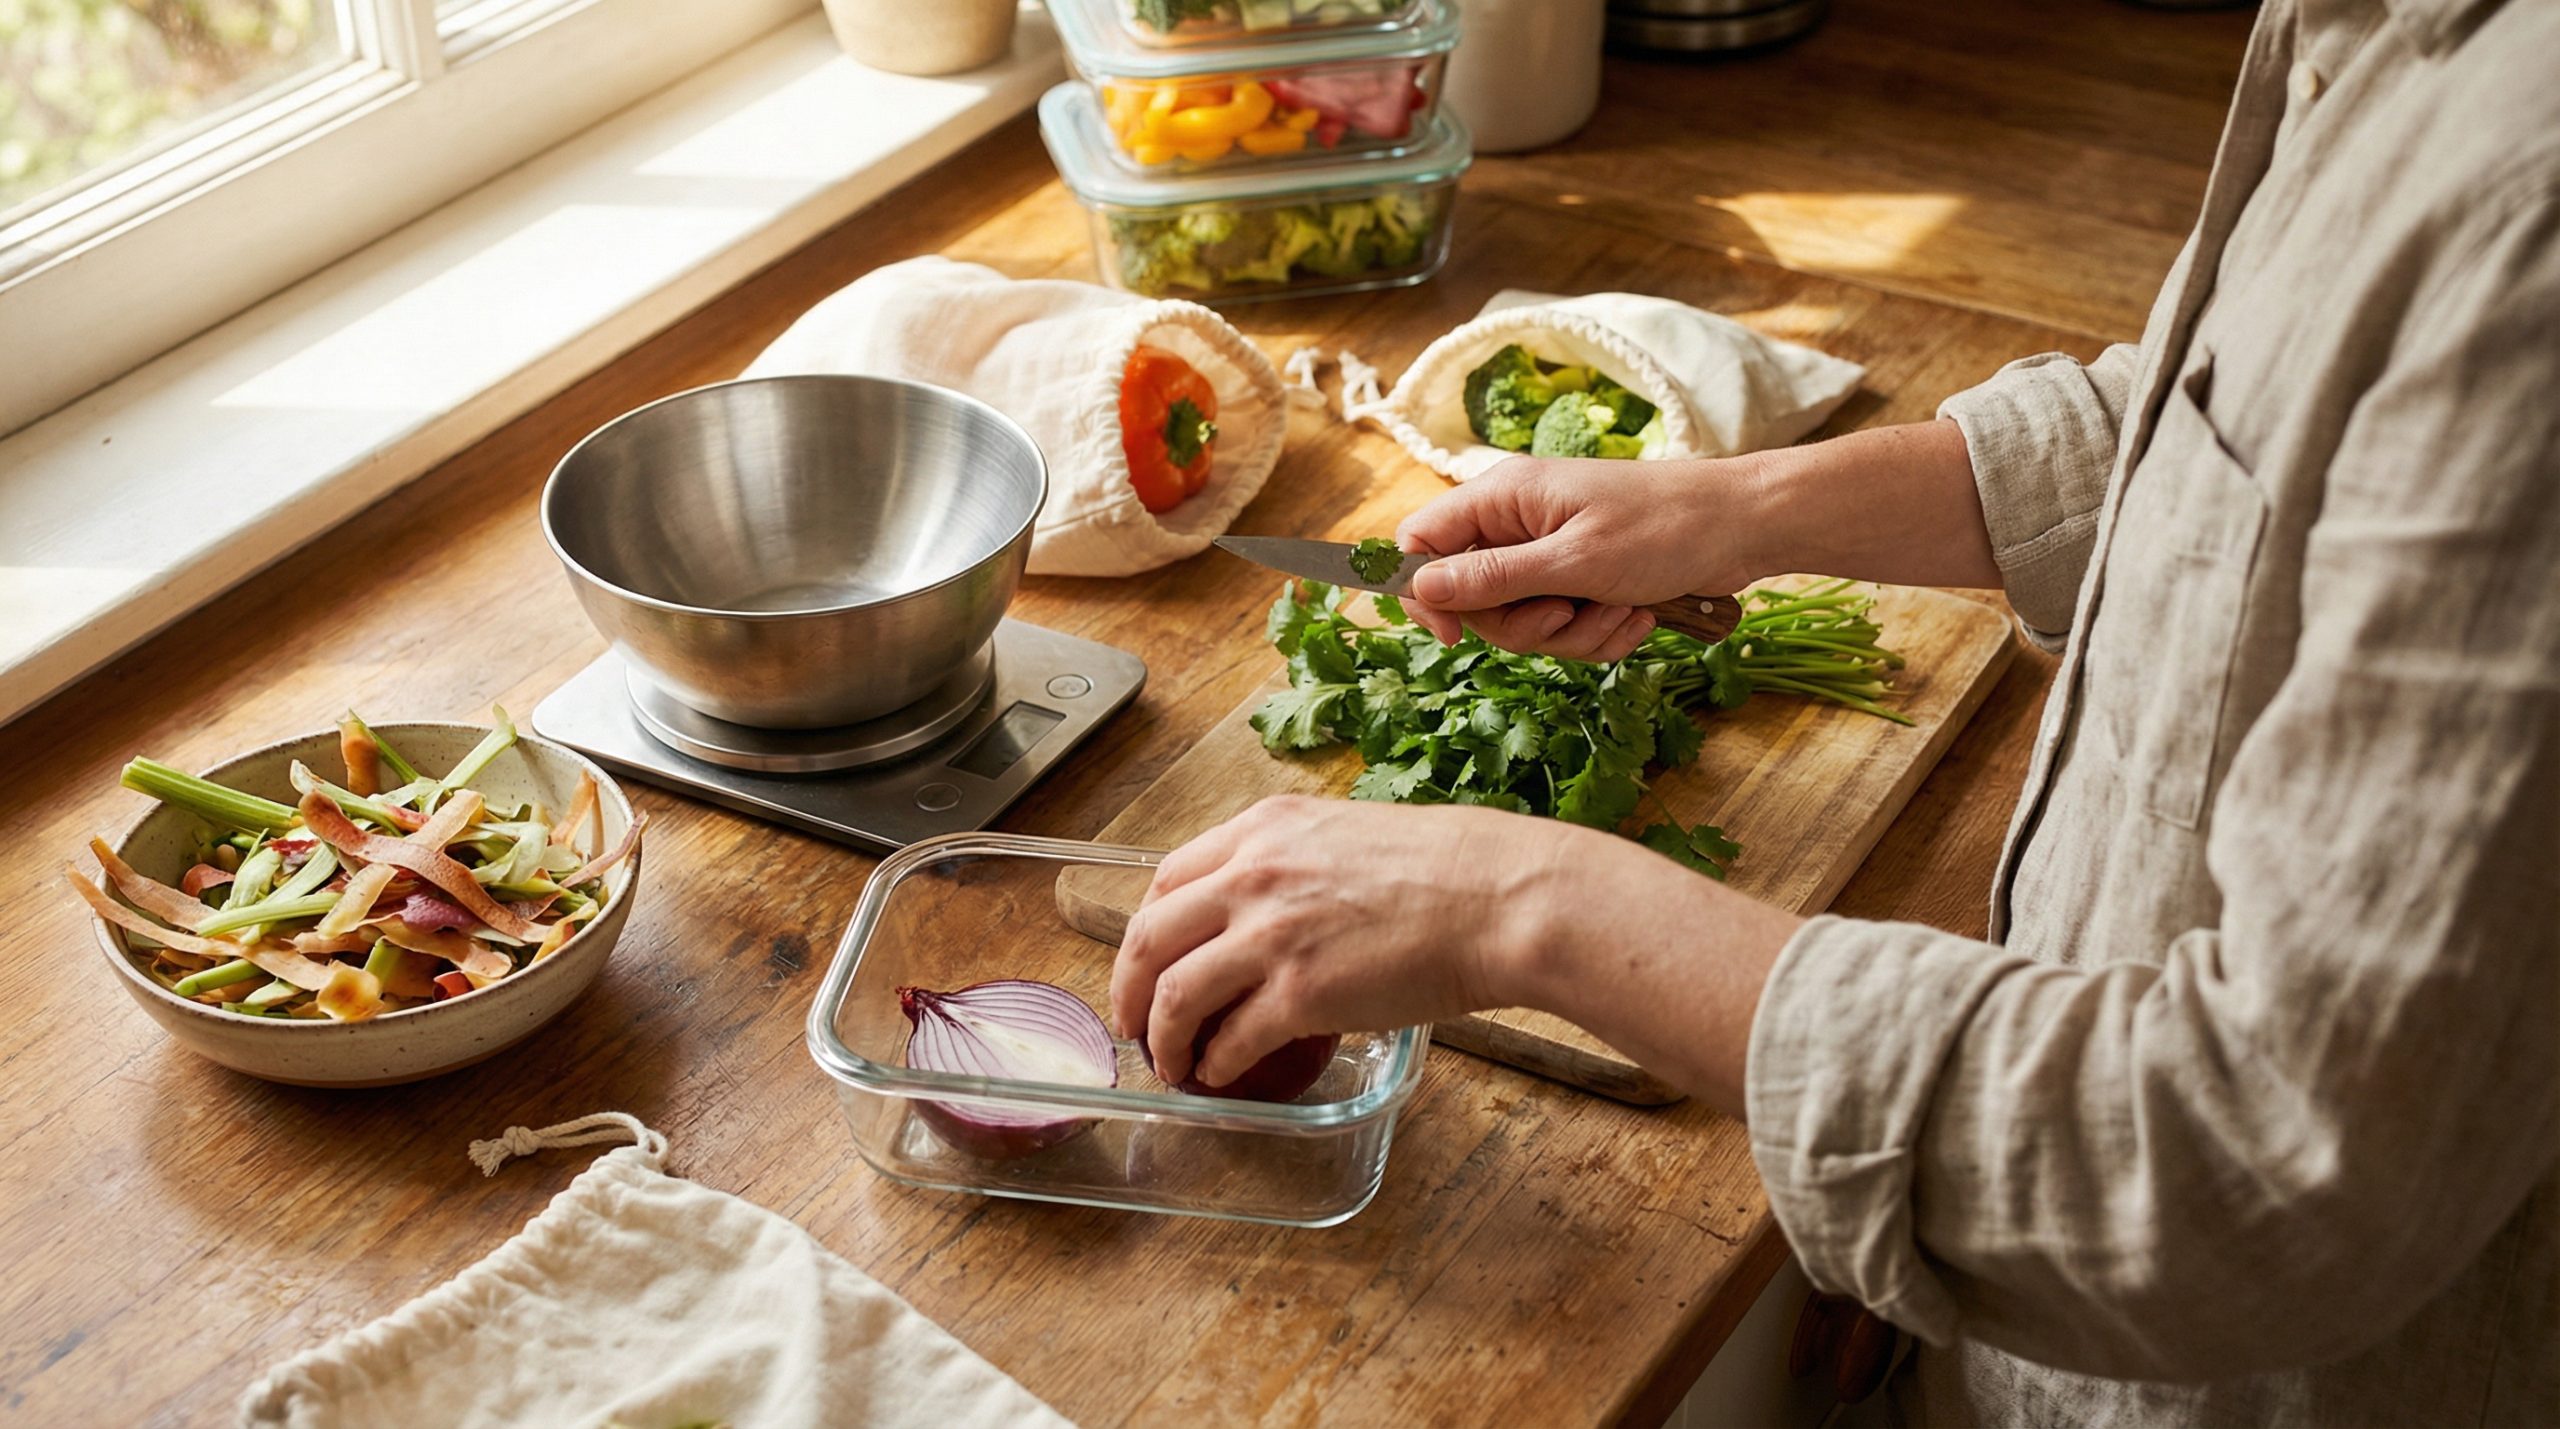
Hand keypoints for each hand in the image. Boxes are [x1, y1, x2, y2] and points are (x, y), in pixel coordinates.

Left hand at [1110, 796, 1577, 1087]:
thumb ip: (1296, 864)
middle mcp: (1253, 876)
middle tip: (1132, 1023)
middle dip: (1127, 988)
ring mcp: (1271, 936)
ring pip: (1175, 995)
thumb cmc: (1450, 870)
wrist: (1500, 899)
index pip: (1168, 878)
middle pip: (1151, 937)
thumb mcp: (1349, 836)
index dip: (1147, 929)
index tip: (1146, 959)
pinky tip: (1221, 1075)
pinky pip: (1230, 1040)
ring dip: (1163, 1039)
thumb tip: (1274, 910)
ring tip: (1170, 1064)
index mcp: (1264, 830)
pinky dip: (1215, 1064)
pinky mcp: (1299, 994)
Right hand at [1395, 453, 1776, 658]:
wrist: (1742, 528)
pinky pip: (1563, 628)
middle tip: (1569, 613)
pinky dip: (1598, 633)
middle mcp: (1517, 523)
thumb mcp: (1573, 561)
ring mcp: (1549, 553)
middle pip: (1472, 598)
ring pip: (1522, 621)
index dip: (1425, 593)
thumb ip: (1493, 578)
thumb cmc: (1663, 528)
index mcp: (1503, 498)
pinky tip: (1636, 615)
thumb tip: (1422, 586)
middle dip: (1525, 624)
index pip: (1420, 542)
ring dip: (1572, 633)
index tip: (1456, 634)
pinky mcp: (1581, 579)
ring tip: (1618, 609)